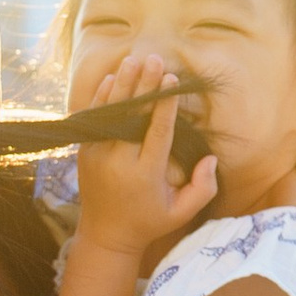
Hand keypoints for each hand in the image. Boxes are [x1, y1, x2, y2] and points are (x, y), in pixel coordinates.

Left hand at [72, 54, 221, 254]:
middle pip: (132, 116)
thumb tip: (210, 157)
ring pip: (110, 112)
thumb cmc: (149, 222)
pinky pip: (94, 119)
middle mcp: (119, 161)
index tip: (171, 82)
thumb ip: (203, 188)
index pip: (157, 132)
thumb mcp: (182, 213)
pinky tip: (113, 78)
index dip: (165, 105)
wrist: (105, 236)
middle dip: (145, 85)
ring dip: (123, 84)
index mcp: (145, 174)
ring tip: (133, 59)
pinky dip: (102, 98)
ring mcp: (98, 155)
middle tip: (155, 59)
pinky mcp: (85, 152)